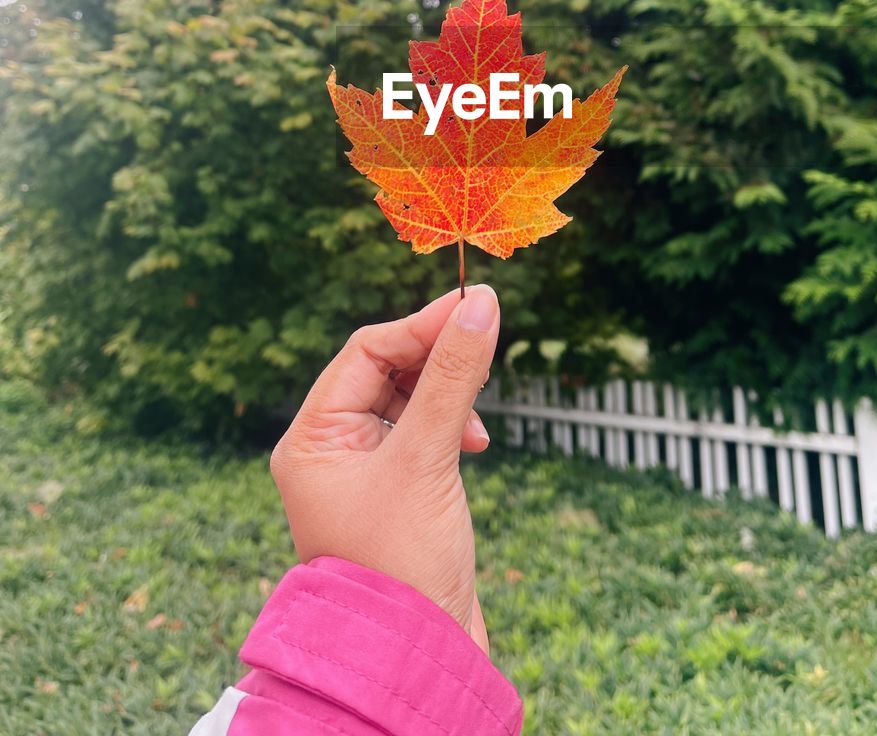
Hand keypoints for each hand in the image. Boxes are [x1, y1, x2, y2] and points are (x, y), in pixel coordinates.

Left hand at [269, 284, 499, 650]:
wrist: (419, 657)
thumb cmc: (403, 564)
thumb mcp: (427, 459)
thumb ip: (453, 377)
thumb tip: (481, 302)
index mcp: (312, 438)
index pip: (365, 352)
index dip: (420, 325)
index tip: (475, 305)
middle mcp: (330, 450)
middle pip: (385, 370)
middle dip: (435, 360)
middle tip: (482, 352)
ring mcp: (363, 472)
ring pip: (407, 400)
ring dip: (447, 395)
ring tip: (477, 420)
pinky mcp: (397, 491)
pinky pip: (422, 432)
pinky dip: (452, 426)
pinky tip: (475, 442)